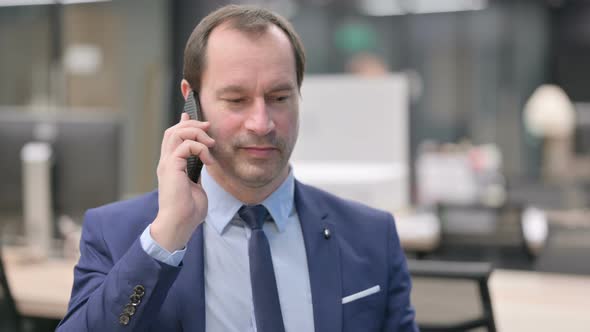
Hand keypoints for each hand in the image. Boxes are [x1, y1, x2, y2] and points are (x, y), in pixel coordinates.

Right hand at [151, 113, 215, 251]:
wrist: (179, 224)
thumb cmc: (188, 211)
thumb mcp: (196, 186)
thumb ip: (198, 172)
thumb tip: (204, 162)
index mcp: (171, 165)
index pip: (173, 137)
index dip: (184, 124)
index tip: (198, 120)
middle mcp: (166, 161)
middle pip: (173, 130)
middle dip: (192, 124)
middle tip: (209, 128)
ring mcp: (167, 163)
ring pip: (176, 133)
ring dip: (196, 133)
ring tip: (210, 144)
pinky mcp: (172, 167)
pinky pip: (185, 146)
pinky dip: (200, 148)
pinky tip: (208, 160)